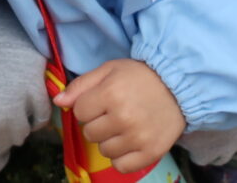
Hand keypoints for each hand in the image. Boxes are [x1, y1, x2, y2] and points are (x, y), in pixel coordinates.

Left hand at [53, 58, 185, 172]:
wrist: (179, 86)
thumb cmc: (140, 76)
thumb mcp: (109, 70)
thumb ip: (81, 86)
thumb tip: (58, 102)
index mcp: (111, 93)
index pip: (79, 112)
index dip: (88, 106)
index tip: (103, 100)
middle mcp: (123, 118)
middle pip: (89, 133)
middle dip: (98, 123)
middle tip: (115, 112)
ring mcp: (137, 138)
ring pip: (103, 150)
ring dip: (109, 140)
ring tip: (125, 125)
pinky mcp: (150, 153)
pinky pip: (120, 166)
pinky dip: (122, 157)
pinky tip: (130, 141)